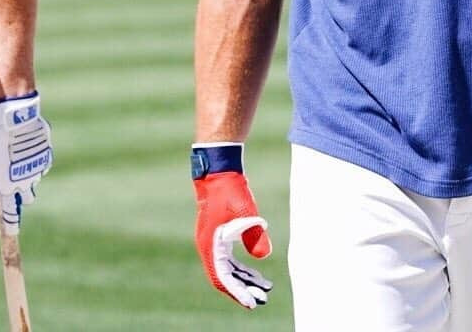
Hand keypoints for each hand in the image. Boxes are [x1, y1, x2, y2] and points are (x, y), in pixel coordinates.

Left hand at [0, 92, 51, 232]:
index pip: (10, 215)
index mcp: (6, 186)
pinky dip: (36, 159)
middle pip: (27, 199)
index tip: (12, 232)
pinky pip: (43, 163)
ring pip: (35, 179)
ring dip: (28, 173)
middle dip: (21, 193)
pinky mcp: (47, 153)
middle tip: (12, 178)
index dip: (11, 226)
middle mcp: (24, 182)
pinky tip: (26, 145)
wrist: (12, 113)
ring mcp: (38, 168)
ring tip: (16, 154)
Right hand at [192, 145, 272, 308]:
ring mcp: (211, 240)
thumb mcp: (245, 212)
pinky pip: (227, 259)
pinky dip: (240, 267)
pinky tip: (254, 270)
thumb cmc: (229, 189)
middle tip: (263, 297)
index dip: (238, 292)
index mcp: (210, 244)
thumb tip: (263, 256)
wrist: (218, 169)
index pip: (222, 278)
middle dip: (243, 288)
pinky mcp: (217, 234)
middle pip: (224, 276)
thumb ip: (254, 235)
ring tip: (264, 286)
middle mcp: (207, 246)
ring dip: (243, 278)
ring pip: (226, 269)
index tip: (253, 302)